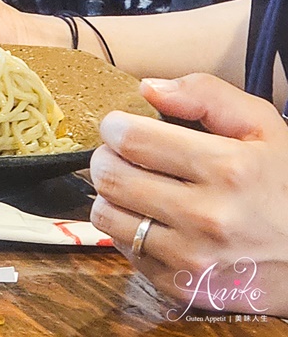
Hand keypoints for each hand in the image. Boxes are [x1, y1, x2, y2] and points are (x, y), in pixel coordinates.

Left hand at [90, 73, 287, 317]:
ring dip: (111, 193)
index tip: (121, 126)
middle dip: (107, 156)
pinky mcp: (178, 285)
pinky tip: (153, 217)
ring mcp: (191, 257)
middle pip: (110, 176)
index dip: (115, 126)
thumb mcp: (263, 126)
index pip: (130, 139)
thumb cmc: (286, 184)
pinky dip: (128, 227)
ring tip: (136, 184)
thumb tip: (149, 88)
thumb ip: (206, 95)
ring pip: (105, 213)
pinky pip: (122, 246)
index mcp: (227, 168)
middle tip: (124, 154)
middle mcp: (206, 217)